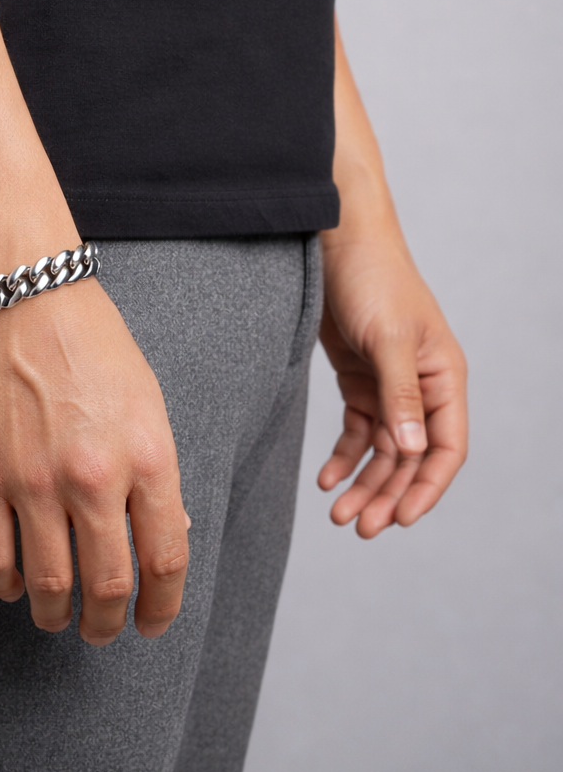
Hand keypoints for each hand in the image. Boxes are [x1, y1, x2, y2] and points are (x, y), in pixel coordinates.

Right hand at [0, 278, 189, 645]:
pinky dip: (6, 585)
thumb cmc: (88, 341)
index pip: (164, 560)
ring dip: (56, 615)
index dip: (162, 607)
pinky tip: (15, 584)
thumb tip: (162, 534)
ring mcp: (32, 480)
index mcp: (147, 455)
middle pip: (107, 585)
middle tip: (101, 630)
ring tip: (57, 616)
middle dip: (108, 622)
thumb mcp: (146, 401)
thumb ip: (155, 472)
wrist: (19, 295)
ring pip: (49, 584)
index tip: (153, 624)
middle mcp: (93, 477)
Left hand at [317, 234, 467, 537]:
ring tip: (337, 514)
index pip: (445, 449)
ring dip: (363, 482)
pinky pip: (356, 430)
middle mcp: (422, 389)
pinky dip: (343, 456)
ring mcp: (389, 386)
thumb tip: (411, 449)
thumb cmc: (374, 280)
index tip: (399, 520)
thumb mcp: (390, 338)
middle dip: (386, 494)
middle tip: (356, 527)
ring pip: (381, 450)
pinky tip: (325, 478)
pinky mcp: (359, 380)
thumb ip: (399, 394)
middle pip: (410, 458)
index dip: (426, 489)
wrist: (338, 245)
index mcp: (444, 379)